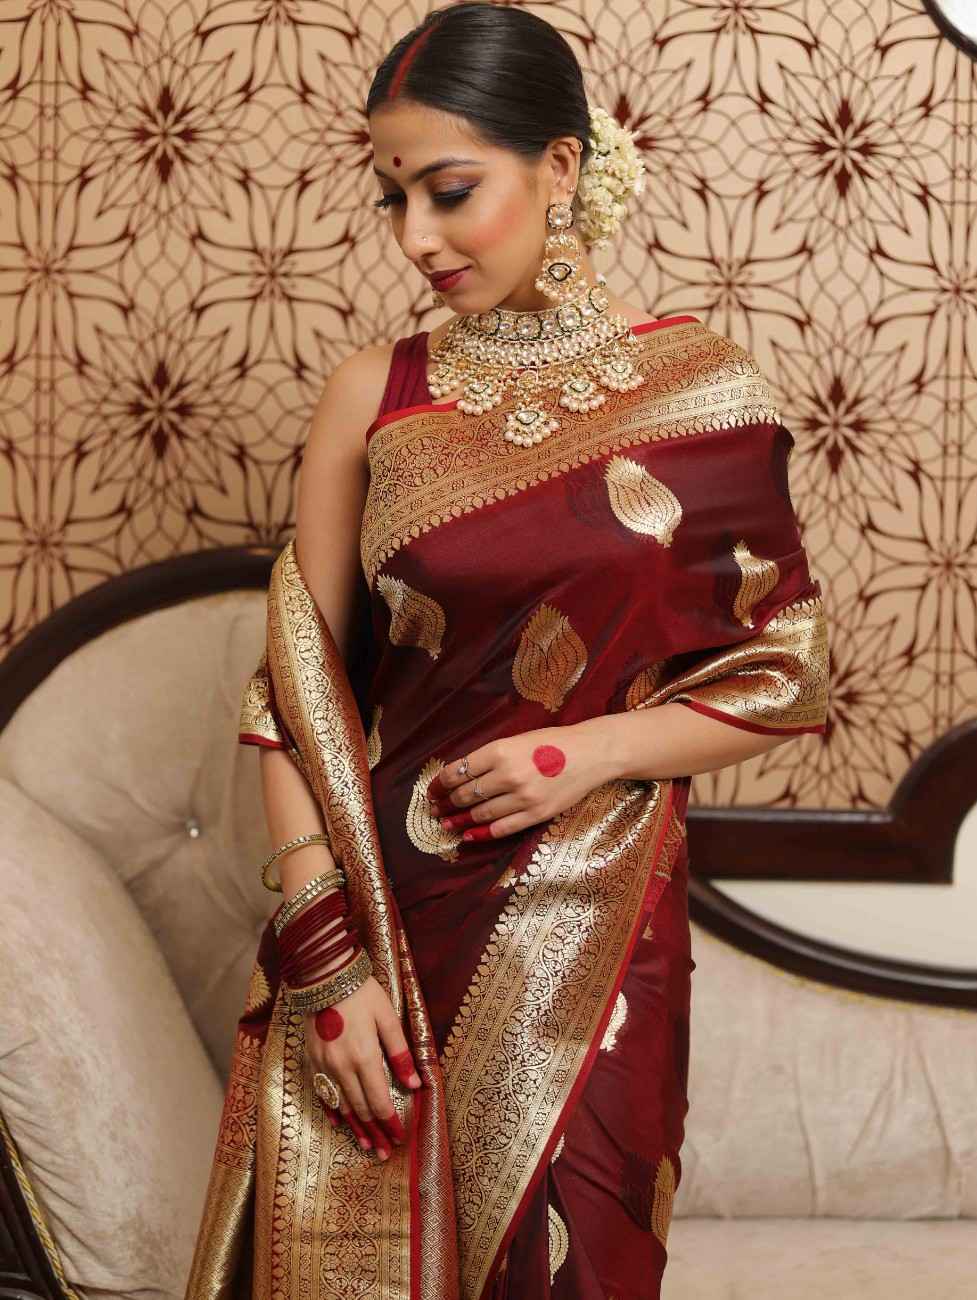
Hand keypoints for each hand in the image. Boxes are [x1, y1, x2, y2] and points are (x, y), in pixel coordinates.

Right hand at [305, 972, 421, 1160]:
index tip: (400, 1137)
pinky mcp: (312, 1059)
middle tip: (387, 1150)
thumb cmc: (362, 993)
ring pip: (341, 1105)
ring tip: (367, 1145)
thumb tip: (415, 1084)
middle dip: (376, 1131)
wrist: (324, 976)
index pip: (379, 1100)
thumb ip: (400, 1053)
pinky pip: (322, 1092)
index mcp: (364, 1056)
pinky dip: (333, 1110)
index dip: (390, 1122)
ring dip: (356, 1128)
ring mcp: (324, 1065)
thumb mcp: (388, 1018)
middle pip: (361, 1108)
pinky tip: (340, 1123)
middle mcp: (342, 1066)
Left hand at [426, 723, 615, 840]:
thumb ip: (490, 756)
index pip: (458, 771)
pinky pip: (501, 828)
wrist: (591, 754)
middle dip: (446, 803)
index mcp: (500, 750)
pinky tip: (469, 835)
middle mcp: (508, 774)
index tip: (432, 790)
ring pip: (480, 813)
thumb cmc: (552, 742)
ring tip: (447, 823)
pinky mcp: (536, 814)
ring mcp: (522, 797)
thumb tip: (460, 774)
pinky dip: (481, 833)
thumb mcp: (516, 739)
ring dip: (459, 820)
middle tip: (436, 809)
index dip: (439, 784)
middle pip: (465, 794)